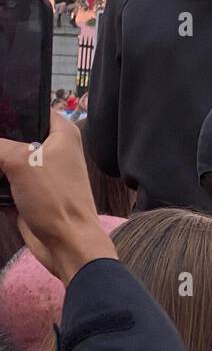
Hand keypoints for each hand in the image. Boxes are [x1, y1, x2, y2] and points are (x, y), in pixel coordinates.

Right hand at [0, 115, 115, 284]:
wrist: (66, 244)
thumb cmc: (54, 197)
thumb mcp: (21, 162)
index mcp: (62, 133)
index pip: (33, 107)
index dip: (11, 107)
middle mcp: (53, 149)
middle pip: (15, 134)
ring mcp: (40, 173)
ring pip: (6, 159)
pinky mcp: (28, 193)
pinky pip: (3, 181)